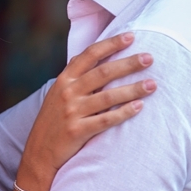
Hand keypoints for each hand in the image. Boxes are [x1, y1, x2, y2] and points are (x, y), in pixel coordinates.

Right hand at [17, 33, 155, 190]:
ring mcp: (72, 112)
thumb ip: (77, 76)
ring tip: (152, 84)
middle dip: (128, 64)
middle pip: (103, 73)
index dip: (111, 44)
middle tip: (149, 58)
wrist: (38, 154)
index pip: (90, 55)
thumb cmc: (55, 120)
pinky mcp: (77, 131)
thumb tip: (101, 54)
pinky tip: (139, 107)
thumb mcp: (59, 93)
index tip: (131, 37)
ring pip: (108, 97)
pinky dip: (124, 112)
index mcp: (65, 79)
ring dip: (133, 89)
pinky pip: (106, 120)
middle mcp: (68, 92)